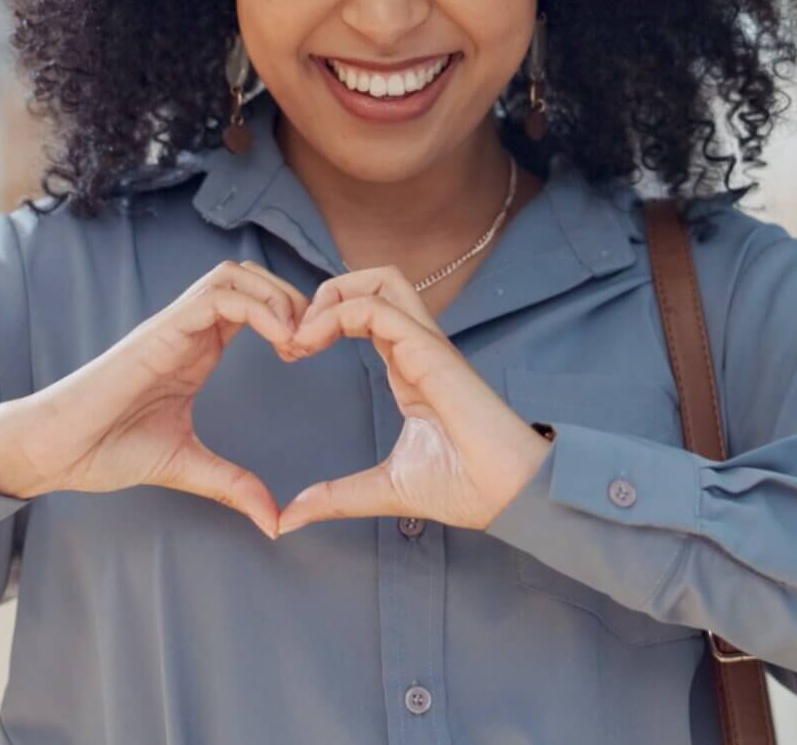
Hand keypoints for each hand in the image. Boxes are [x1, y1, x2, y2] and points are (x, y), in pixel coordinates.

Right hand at [0, 260, 305, 539]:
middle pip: (250, 277)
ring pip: (235, 275)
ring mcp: (173, 325)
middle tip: (315, 342)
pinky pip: (217, 297)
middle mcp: (187, 329)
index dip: (289, 317)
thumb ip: (232, 485)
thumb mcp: (187, 466)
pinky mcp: (160, 331)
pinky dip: (258, 308)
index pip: (252, 303)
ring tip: (298, 341)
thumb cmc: (106, 449)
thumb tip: (275, 521)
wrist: (55, 450)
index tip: (309, 355)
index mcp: (196, 349)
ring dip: (277, 297)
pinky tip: (280, 341)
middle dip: (292, 298)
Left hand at [273, 265, 552, 534]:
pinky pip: (380, 310)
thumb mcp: (384, 489)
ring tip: (300, 335)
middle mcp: (416, 348)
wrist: (506, 497)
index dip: (323, 321)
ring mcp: (426, 346)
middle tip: (290, 335)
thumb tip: (292, 516)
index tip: (290, 353)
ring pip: (381, 280)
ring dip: (332, 296)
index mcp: (408, 368)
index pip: (367, 314)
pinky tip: (311, 343)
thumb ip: (337, 497)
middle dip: (326, 294)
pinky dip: (338, 314)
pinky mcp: (430, 353)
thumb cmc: (464, 487)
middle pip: (375, 281)